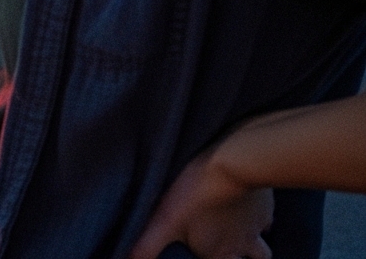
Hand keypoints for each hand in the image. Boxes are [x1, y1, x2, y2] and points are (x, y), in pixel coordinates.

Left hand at [130, 143, 273, 258]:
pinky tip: (244, 207)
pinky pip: (265, 220)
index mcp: (217, 254)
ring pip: (262, 250)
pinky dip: (257, 219)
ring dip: (250, 246)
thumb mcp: (164, 221)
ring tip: (234, 236)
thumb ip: (147, 246)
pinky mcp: (265, 207)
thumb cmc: (195, 192)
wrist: (235, 163)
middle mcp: (241, 247)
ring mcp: (256, 228)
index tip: (200, 254)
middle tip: (221, 250)